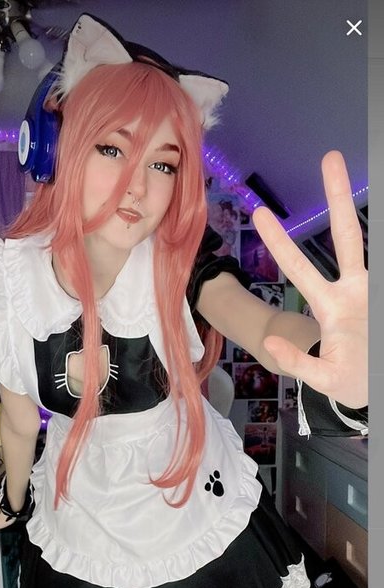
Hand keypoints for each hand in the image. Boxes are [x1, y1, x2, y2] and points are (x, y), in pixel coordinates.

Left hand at [252, 151, 366, 407]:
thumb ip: (297, 362)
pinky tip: (367, 232)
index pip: (301, 266)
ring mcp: (371, 294)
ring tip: (345, 168)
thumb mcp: (321, 376)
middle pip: (345, 238)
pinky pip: (374, 281)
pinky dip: (368, 277)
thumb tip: (270, 343)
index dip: (281, 242)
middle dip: (338, 198)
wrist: (379, 386)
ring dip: (360, 213)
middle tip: (330, 156)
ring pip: (365, 247)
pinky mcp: (382, 299)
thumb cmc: (350, 378)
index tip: (261, 212)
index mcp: (331, 304)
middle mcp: (352, 291)